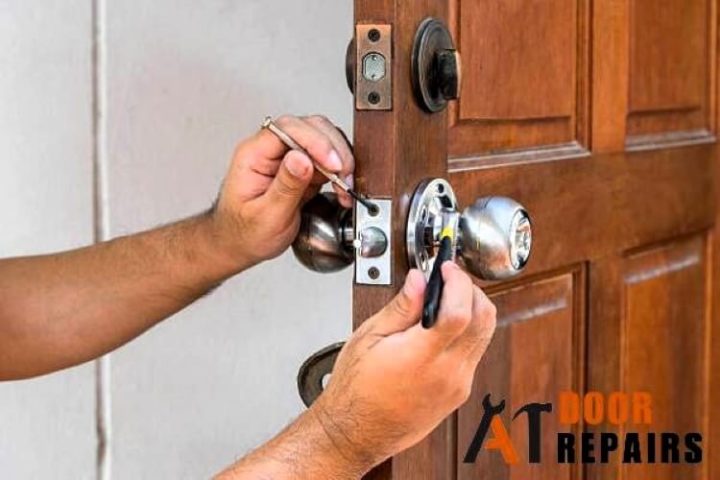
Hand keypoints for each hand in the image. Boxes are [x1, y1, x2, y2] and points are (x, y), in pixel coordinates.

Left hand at [212, 115, 353, 267]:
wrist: (241, 244)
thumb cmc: (244, 232)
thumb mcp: (265, 215)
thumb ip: (285, 186)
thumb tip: (302, 158)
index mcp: (254, 155)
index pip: (287, 128)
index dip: (315, 141)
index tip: (332, 163)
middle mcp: (271, 150)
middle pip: (310, 127)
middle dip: (333, 149)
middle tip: (343, 175)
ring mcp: (288, 157)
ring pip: (323, 139)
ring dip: (340, 159)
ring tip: (344, 185)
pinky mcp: (302, 169)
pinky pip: (326, 159)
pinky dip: (340, 171)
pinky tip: (341, 188)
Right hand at [310, 263, 496, 471]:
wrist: (357, 434)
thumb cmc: (355, 391)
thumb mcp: (368, 338)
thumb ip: (400, 307)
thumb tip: (419, 279)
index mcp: (420, 358)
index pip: (460, 312)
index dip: (458, 282)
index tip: (446, 267)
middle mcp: (447, 374)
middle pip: (484, 320)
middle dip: (471, 289)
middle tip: (450, 278)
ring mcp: (457, 386)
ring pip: (485, 335)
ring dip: (473, 309)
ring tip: (446, 298)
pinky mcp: (459, 394)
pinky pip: (476, 353)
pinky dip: (468, 331)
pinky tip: (444, 326)